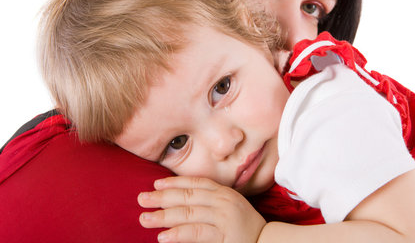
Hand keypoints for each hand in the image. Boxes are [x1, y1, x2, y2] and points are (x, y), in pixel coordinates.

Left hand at [138, 176, 265, 242]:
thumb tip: (182, 199)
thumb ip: (210, 201)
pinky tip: (163, 237)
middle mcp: (223, 202)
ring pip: (189, 213)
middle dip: (163, 197)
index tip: (156, 183)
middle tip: (142, 199)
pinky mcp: (223, 236)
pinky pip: (197, 233)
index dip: (174, 182)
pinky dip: (179, 234)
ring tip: (145, 218)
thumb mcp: (230, 206)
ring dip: (164, 216)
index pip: (196, 183)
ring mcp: (223, 218)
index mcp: (224, 192)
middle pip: (188, 196)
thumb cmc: (245, 225)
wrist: (267, 241)